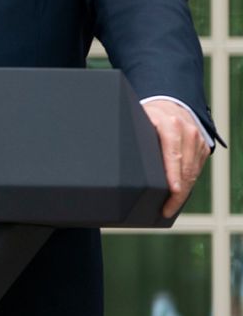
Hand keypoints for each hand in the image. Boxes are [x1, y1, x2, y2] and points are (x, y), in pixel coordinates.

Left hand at [143, 99, 209, 217]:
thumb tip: (112, 158)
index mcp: (169, 124)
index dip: (173, 174)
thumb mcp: (138, 120)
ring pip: (193, 171)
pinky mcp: (203, 147)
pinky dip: (188, 183)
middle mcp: (187, 131)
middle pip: (185, 167)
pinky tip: (178, 195)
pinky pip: (197, 170)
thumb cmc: (148, 117)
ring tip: (170, 207)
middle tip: (167, 209)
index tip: (173, 191)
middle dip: (178, 192)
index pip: (173, 153)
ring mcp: (197, 140)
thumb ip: (133, 137)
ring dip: (184, 192)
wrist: (169, 105)